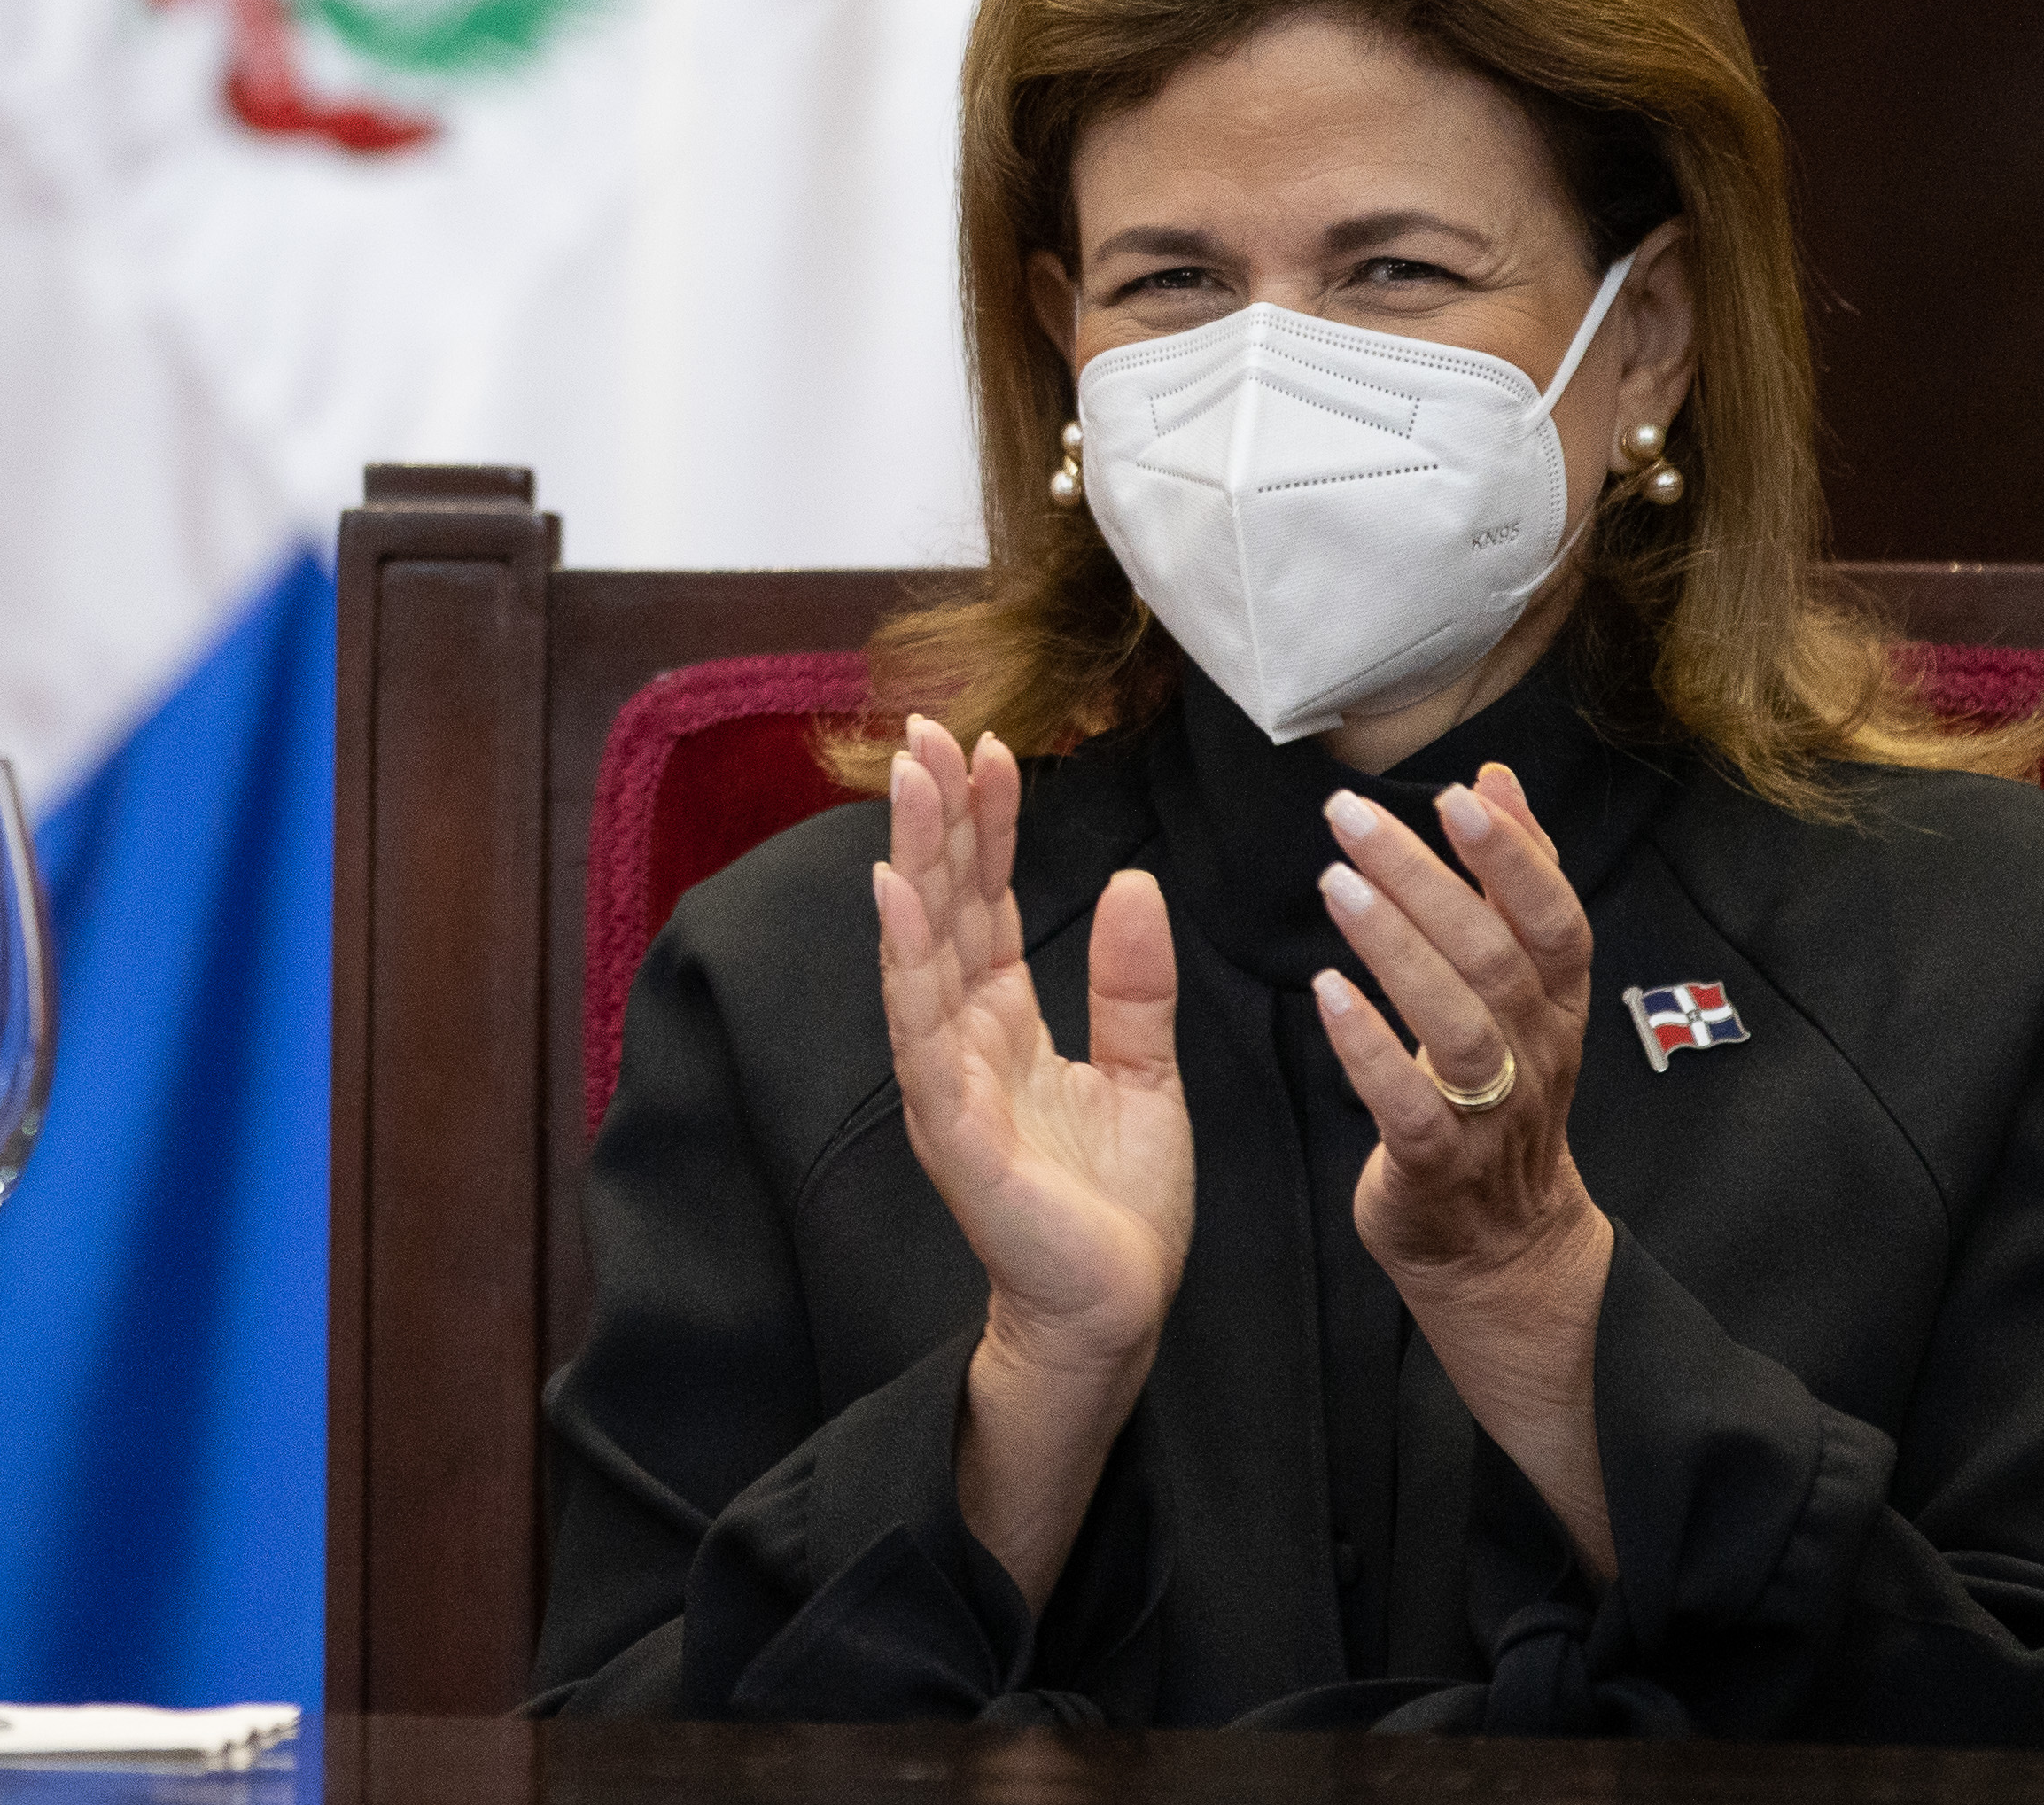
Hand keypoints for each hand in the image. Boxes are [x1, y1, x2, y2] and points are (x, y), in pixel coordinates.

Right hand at [874, 717, 1189, 1600]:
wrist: (1118, 1312)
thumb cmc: (1119, 1207)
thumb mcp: (1144, 1071)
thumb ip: (1132, 983)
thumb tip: (1129, 882)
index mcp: (1005, 1025)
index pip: (986, 905)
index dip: (984, 827)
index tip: (988, 747)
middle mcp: (962, 1042)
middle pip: (942, 909)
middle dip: (934, 819)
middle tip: (925, 732)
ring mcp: (949, 1083)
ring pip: (921, 951)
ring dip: (913, 862)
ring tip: (910, 783)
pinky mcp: (955, 1129)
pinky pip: (923, 1030)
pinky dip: (907, 958)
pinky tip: (898, 894)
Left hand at [1308, 764, 1619, 1575]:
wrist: (1503, 1254)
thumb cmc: (1498, 1098)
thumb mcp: (1519, 991)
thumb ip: (1509, 885)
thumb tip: (1499, 781)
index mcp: (1555, 1008)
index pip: (1554, 921)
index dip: (1516, 857)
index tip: (1462, 794)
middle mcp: (1535, 1056)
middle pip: (1496, 958)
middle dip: (1428, 880)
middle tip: (1352, 818)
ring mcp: (1491, 1118)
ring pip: (1459, 1026)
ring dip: (1400, 951)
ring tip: (1337, 885)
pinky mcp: (1436, 1170)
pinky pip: (1409, 1108)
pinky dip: (1370, 1049)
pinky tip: (1327, 994)